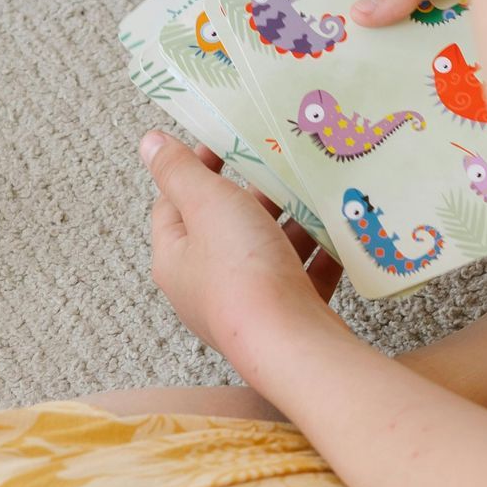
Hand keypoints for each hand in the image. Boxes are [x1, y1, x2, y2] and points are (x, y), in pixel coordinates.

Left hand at [142, 132, 341, 376]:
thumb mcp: (205, 204)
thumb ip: (179, 170)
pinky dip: (319, 250)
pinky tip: (337, 227)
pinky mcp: (287, 313)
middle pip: (224, 225)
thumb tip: (149, 142)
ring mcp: (248, 301)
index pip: (173, 202)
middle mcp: (205, 284)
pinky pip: (303, 273)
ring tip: (312, 187)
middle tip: (277, 162)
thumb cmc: (240, 272)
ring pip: (268, 248)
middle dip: (252, 192)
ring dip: (290, 219)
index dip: (194, 167)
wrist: (292, 344)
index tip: (226, 142)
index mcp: (175, 257)